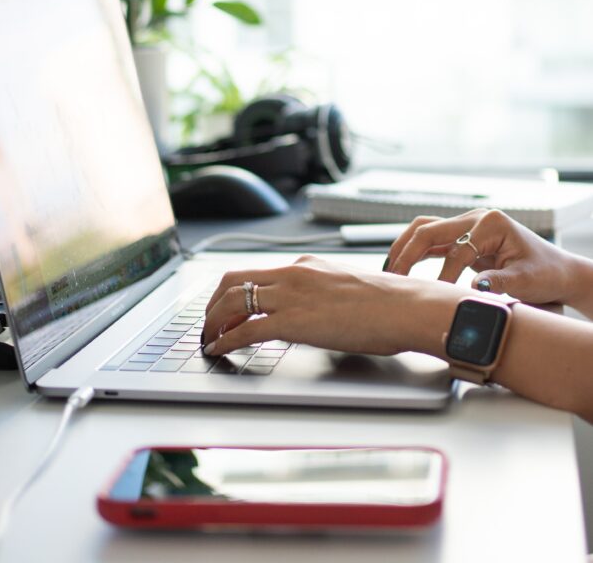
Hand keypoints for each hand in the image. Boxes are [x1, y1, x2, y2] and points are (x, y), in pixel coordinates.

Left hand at [201, 256, 448, 357]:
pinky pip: (246, 330)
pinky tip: (219, 350)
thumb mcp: (345, 289)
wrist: (407, 308)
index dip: (232, 291)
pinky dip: (226, 340)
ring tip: (209, 339)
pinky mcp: (294, 321)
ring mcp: (291, 295)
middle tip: (209, 323)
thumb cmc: (389, 304)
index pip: (254, 272)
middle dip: (214, 304)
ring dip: (213, 322)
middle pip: (233, 281)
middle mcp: (292, 274)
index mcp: (305, 266)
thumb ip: (321, 295)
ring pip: (232, 302)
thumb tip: (312, 312)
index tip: (224, 307)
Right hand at [384, 208, 582, 306]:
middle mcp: (474, 218)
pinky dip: (413, 251)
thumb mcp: (528, 280)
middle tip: (394, 278)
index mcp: (491, 223)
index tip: (437, 298)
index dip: (445, 276)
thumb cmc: (546, 273)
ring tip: (389, 271)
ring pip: (424, 229)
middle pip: (429, 229)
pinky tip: (401, 268)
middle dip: (408, 254)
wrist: (556, 270)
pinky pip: (430, 239)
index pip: (457, 250)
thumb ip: (501, 282)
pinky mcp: (461, 236)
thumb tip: (473, 287)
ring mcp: (466, 225)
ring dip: (404, 248)